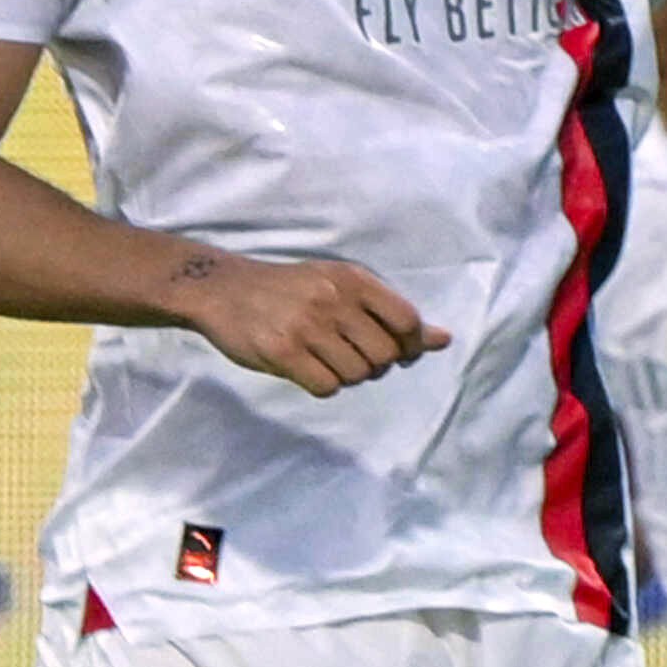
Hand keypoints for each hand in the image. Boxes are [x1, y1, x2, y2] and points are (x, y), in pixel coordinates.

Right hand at [170, 253, 444, 395]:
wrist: (223, 288)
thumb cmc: (290, 289)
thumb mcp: (340, 286)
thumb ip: (389, 312)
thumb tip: (443, 339)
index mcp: (352, 279)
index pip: (406, 321)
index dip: (409, 346)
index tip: (396, 353)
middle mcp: (333, 299)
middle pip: (383, 355)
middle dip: (374, 366)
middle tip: (350, 356)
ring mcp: (307, 326)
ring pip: (356, 375)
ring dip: (346, 376)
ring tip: (324, 359)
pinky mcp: (282, 351)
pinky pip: (326, 387)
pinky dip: (322, 385)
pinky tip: (306, 369)